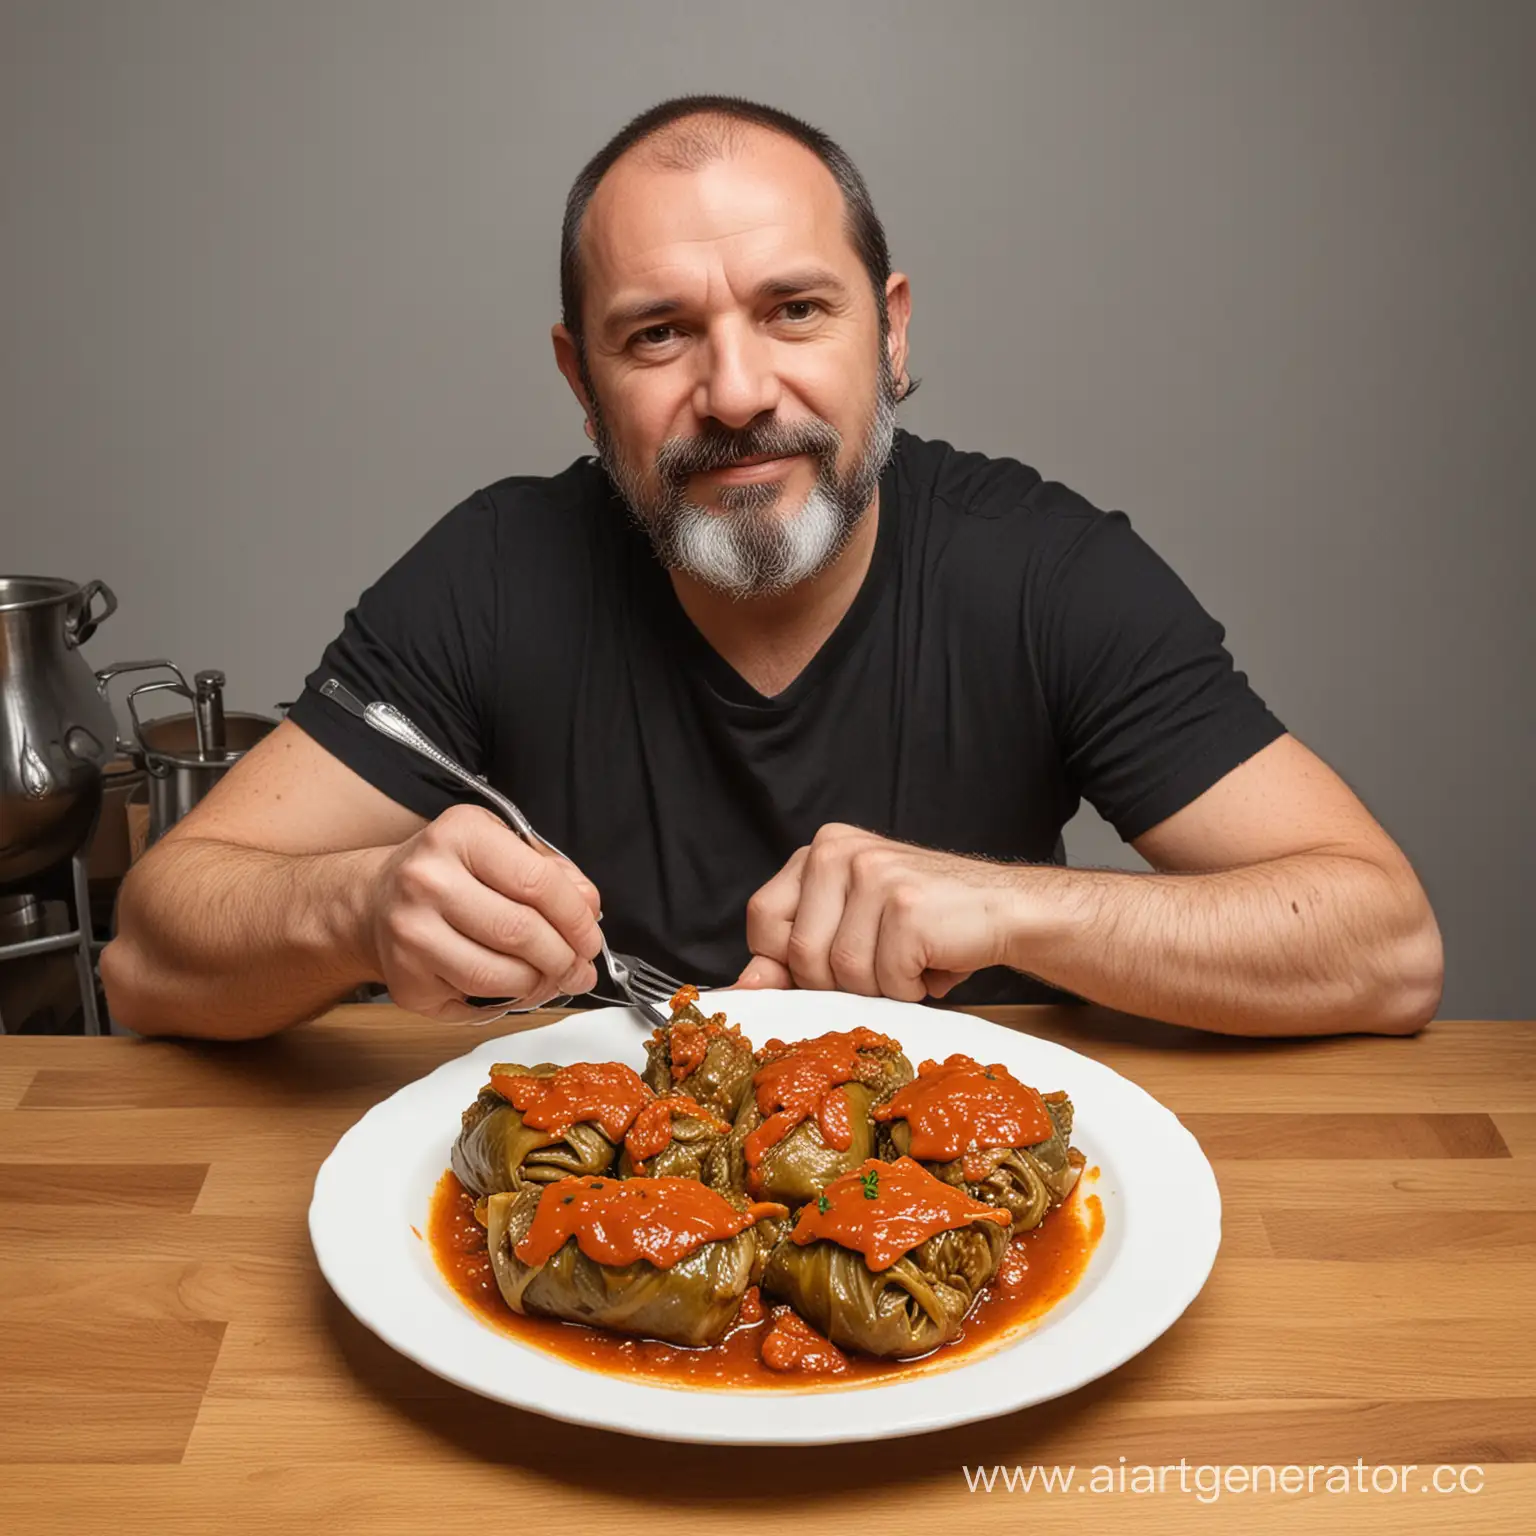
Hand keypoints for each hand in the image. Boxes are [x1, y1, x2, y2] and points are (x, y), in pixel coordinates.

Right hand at [362, 804, 602, 1022]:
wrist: (373, 901)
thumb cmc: (447, 873)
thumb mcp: (498, 848)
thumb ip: (551, 872)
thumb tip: (588, 908)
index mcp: (459, 835)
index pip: (537, 882)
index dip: (576, 917)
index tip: (590, 937)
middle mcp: (428, 881)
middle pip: (521, 933)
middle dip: (564, 958)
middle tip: (579, 967)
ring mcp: (411, 933)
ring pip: (500, 976)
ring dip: (540, 984)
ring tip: (551, 977)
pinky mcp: (406, 980)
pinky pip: (475, 1001)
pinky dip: (507, 1001)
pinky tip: (514, 987)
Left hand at [734, 823, 1028, 1000]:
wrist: (1003, 909)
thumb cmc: (924, 925)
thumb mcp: (848, 929)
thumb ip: (792, 954)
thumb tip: (743, 987)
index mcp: (819, 851)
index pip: (762, 918)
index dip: (786, 960)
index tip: (826, 966)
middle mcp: (838, 851)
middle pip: (800, 955)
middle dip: (840, 981)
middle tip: (883, 959)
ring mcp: (872, 874)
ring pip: (843, 973)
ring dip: (881, 986)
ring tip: (910, 958)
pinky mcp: (904, 906)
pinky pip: (886, 980)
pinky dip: (912, 987)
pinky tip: (931, 960)